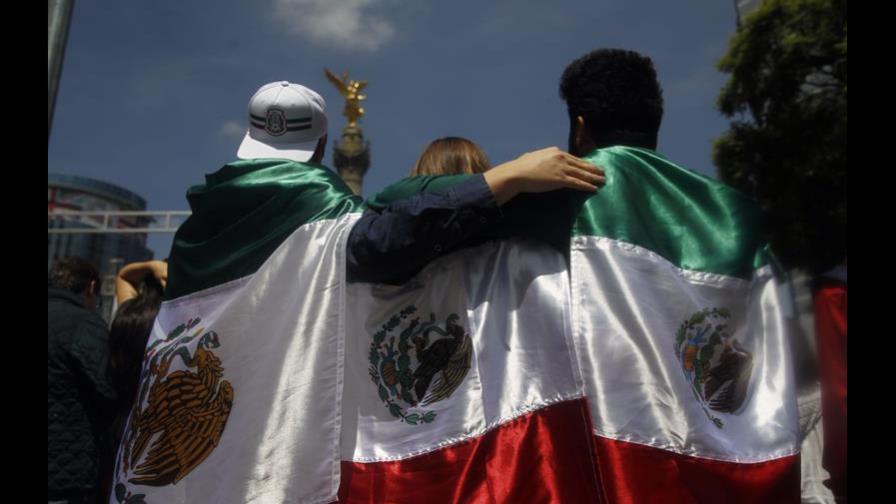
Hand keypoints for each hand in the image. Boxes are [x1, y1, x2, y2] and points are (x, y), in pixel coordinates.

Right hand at [483, 147, 604, 204]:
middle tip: (603, 172)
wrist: (517, 173)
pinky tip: (594, 188)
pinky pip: (578, 183)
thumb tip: (542, 161)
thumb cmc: (521, 166)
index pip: (574, 158)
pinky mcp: (560, 179)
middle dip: (593, 169)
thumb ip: (543, 159)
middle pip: (581, 164)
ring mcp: (562, 168)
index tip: (591, 166)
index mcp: (556, 151)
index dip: (584, 163)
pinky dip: (587, 186)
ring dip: (594, 177)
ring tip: (603, 180)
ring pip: (582, 173)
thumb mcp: (535, 157)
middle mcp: (561, 158)